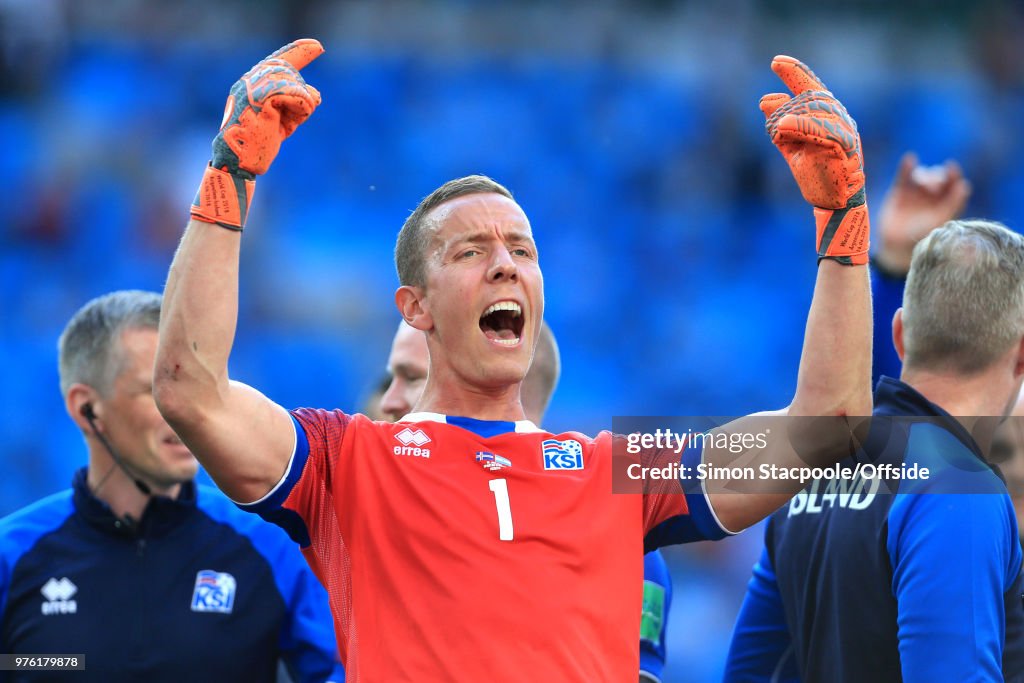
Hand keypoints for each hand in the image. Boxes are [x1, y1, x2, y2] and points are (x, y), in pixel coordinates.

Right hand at [191, 38, 323, 230]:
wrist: (241, 160)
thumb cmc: (260, 144)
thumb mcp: (283, 120)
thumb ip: (296, 103)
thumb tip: (316, 94)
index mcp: (252, 84)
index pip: (278, 61)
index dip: (299, 51)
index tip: (318, 45)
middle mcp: (251, 80)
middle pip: (291, 72)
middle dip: (299, 97)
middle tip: (287, 122)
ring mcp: (254, 85)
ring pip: (297, 84)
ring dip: (300, 108)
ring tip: (284, 125)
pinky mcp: (262, 95)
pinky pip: (298, 95)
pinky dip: (301, 110)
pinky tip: (286, 123)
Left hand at [761, 56, 868, 264]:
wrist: (833, 202)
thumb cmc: (816, 174)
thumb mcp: (791, 145)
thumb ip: (781, 124)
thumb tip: (765, 100)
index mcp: (828, 116)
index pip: (811, 88)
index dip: (795, 72)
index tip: (776, 61)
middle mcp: (839, 119)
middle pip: (811, 98)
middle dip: (789, 105)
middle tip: (774, 123)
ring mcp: (844, 132)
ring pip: (817, 111)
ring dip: (792, 116)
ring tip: (778, 128)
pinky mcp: (843, 148)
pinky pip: (823, 131)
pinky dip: (802, 126)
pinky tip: (783, 127)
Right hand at [874, 152, 971, 275]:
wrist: (897, 248)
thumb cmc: (922, 237)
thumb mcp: (941, 221)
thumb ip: (954, 204)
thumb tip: (964, 185)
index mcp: (946, 203)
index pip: (953, 184)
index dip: (953, 175)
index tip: (951, 169)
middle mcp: (932, 196)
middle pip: (939, 178)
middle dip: (937, 177)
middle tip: (933, 186)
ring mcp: (916, 194)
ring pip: (923, 175)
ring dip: (924, 175)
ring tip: (920, 183)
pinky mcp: (900, 192)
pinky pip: (903, 176)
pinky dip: (907, 167)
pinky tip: (910, 159)